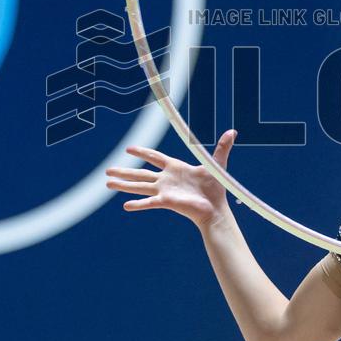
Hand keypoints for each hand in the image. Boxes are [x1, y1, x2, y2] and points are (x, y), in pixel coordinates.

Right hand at [105, 129, 238, 228]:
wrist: (215, 208)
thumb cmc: (215, 188)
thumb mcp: (217, 164)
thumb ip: (222, 147)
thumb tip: (233, 131)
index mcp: (175, 168)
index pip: (154, 157)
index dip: (142, 153)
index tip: (128, 149)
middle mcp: (166, 179)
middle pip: (140, 173)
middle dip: (124, 172)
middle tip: (107, 170)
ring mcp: (164, 191)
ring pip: (139, 186)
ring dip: (123, 185)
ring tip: (107, 184)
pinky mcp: (166, 202)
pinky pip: (148, 202)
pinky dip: (137, 204)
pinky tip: (125, 205)